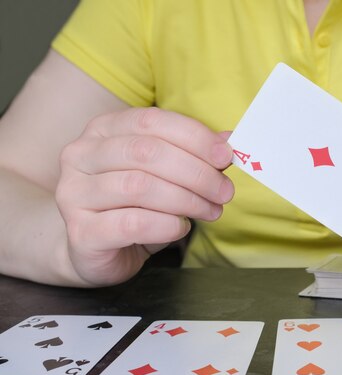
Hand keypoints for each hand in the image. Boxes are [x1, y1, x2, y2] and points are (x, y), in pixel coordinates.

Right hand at [55, 107, 232, 284]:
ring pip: (140, 187)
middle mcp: (82, 155)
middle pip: (147, 152)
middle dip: (196, 172)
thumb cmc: (134, 206)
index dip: (194, 137)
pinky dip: (167, 225)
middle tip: (224, 192)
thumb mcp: (165, 175)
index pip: (151, 121)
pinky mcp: (81, 232)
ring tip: (210, 211)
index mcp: (104, 130)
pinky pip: (132, 223)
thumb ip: (193, 156)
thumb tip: (228, 142)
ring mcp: (75, 193)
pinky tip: (180, 228)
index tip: (225, 156)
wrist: (95, 249)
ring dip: (186, 200)